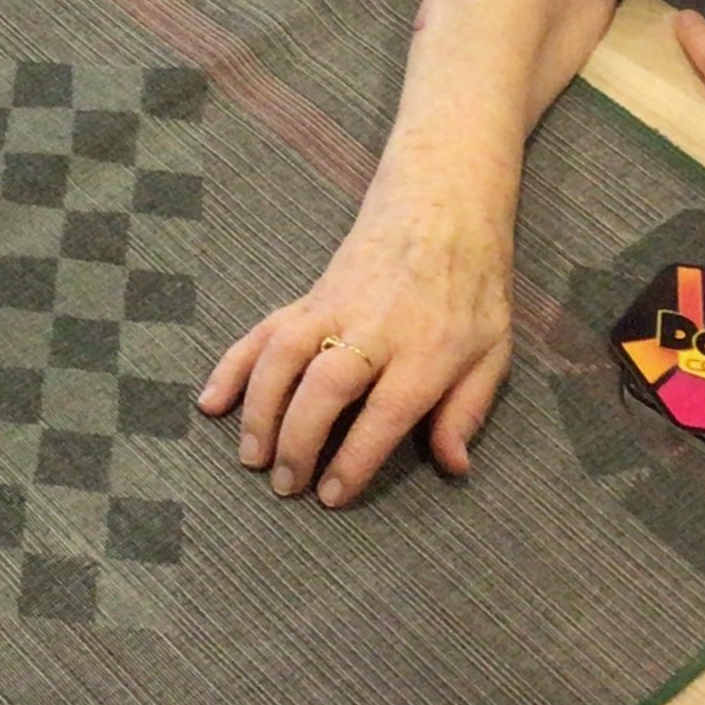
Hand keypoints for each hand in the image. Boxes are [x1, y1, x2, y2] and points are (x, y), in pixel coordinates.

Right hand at [195, 168, 514, 506]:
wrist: (442, 210)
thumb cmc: (472, 289)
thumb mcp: (493, 351)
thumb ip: (468, 409)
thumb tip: (453, 465)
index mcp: (427, 350)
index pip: (385, 412)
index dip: (354, 457)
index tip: (331, 494)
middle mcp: (374, 329)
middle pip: (326, 385)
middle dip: (298, 438)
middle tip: (284, 484)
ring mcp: (333, 308)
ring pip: (284, 355)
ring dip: (260, 407)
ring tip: (250, 456)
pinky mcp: (308, 297)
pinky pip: (263, 331)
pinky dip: (232, 365)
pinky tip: (211, 401)